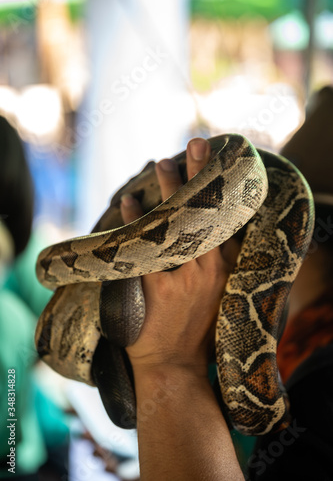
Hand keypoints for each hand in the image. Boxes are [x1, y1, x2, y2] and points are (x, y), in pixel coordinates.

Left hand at [120, 138, 239, 375]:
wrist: (176, 367)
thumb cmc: (197, 332)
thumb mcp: (218, 296)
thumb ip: (217, 266)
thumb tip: (215, 237)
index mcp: (225, 269)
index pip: (226, 220)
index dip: (221, 190)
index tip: (219, 162)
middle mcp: (209, 269)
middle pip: (206, 213)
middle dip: (201, 176)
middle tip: (195, 144)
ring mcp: (184, 278)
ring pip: (177, 224)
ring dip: (169, 190)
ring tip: (163, 162)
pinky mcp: (158, 289)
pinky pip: (145, 248)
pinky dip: (135, 222)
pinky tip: (128, 202)